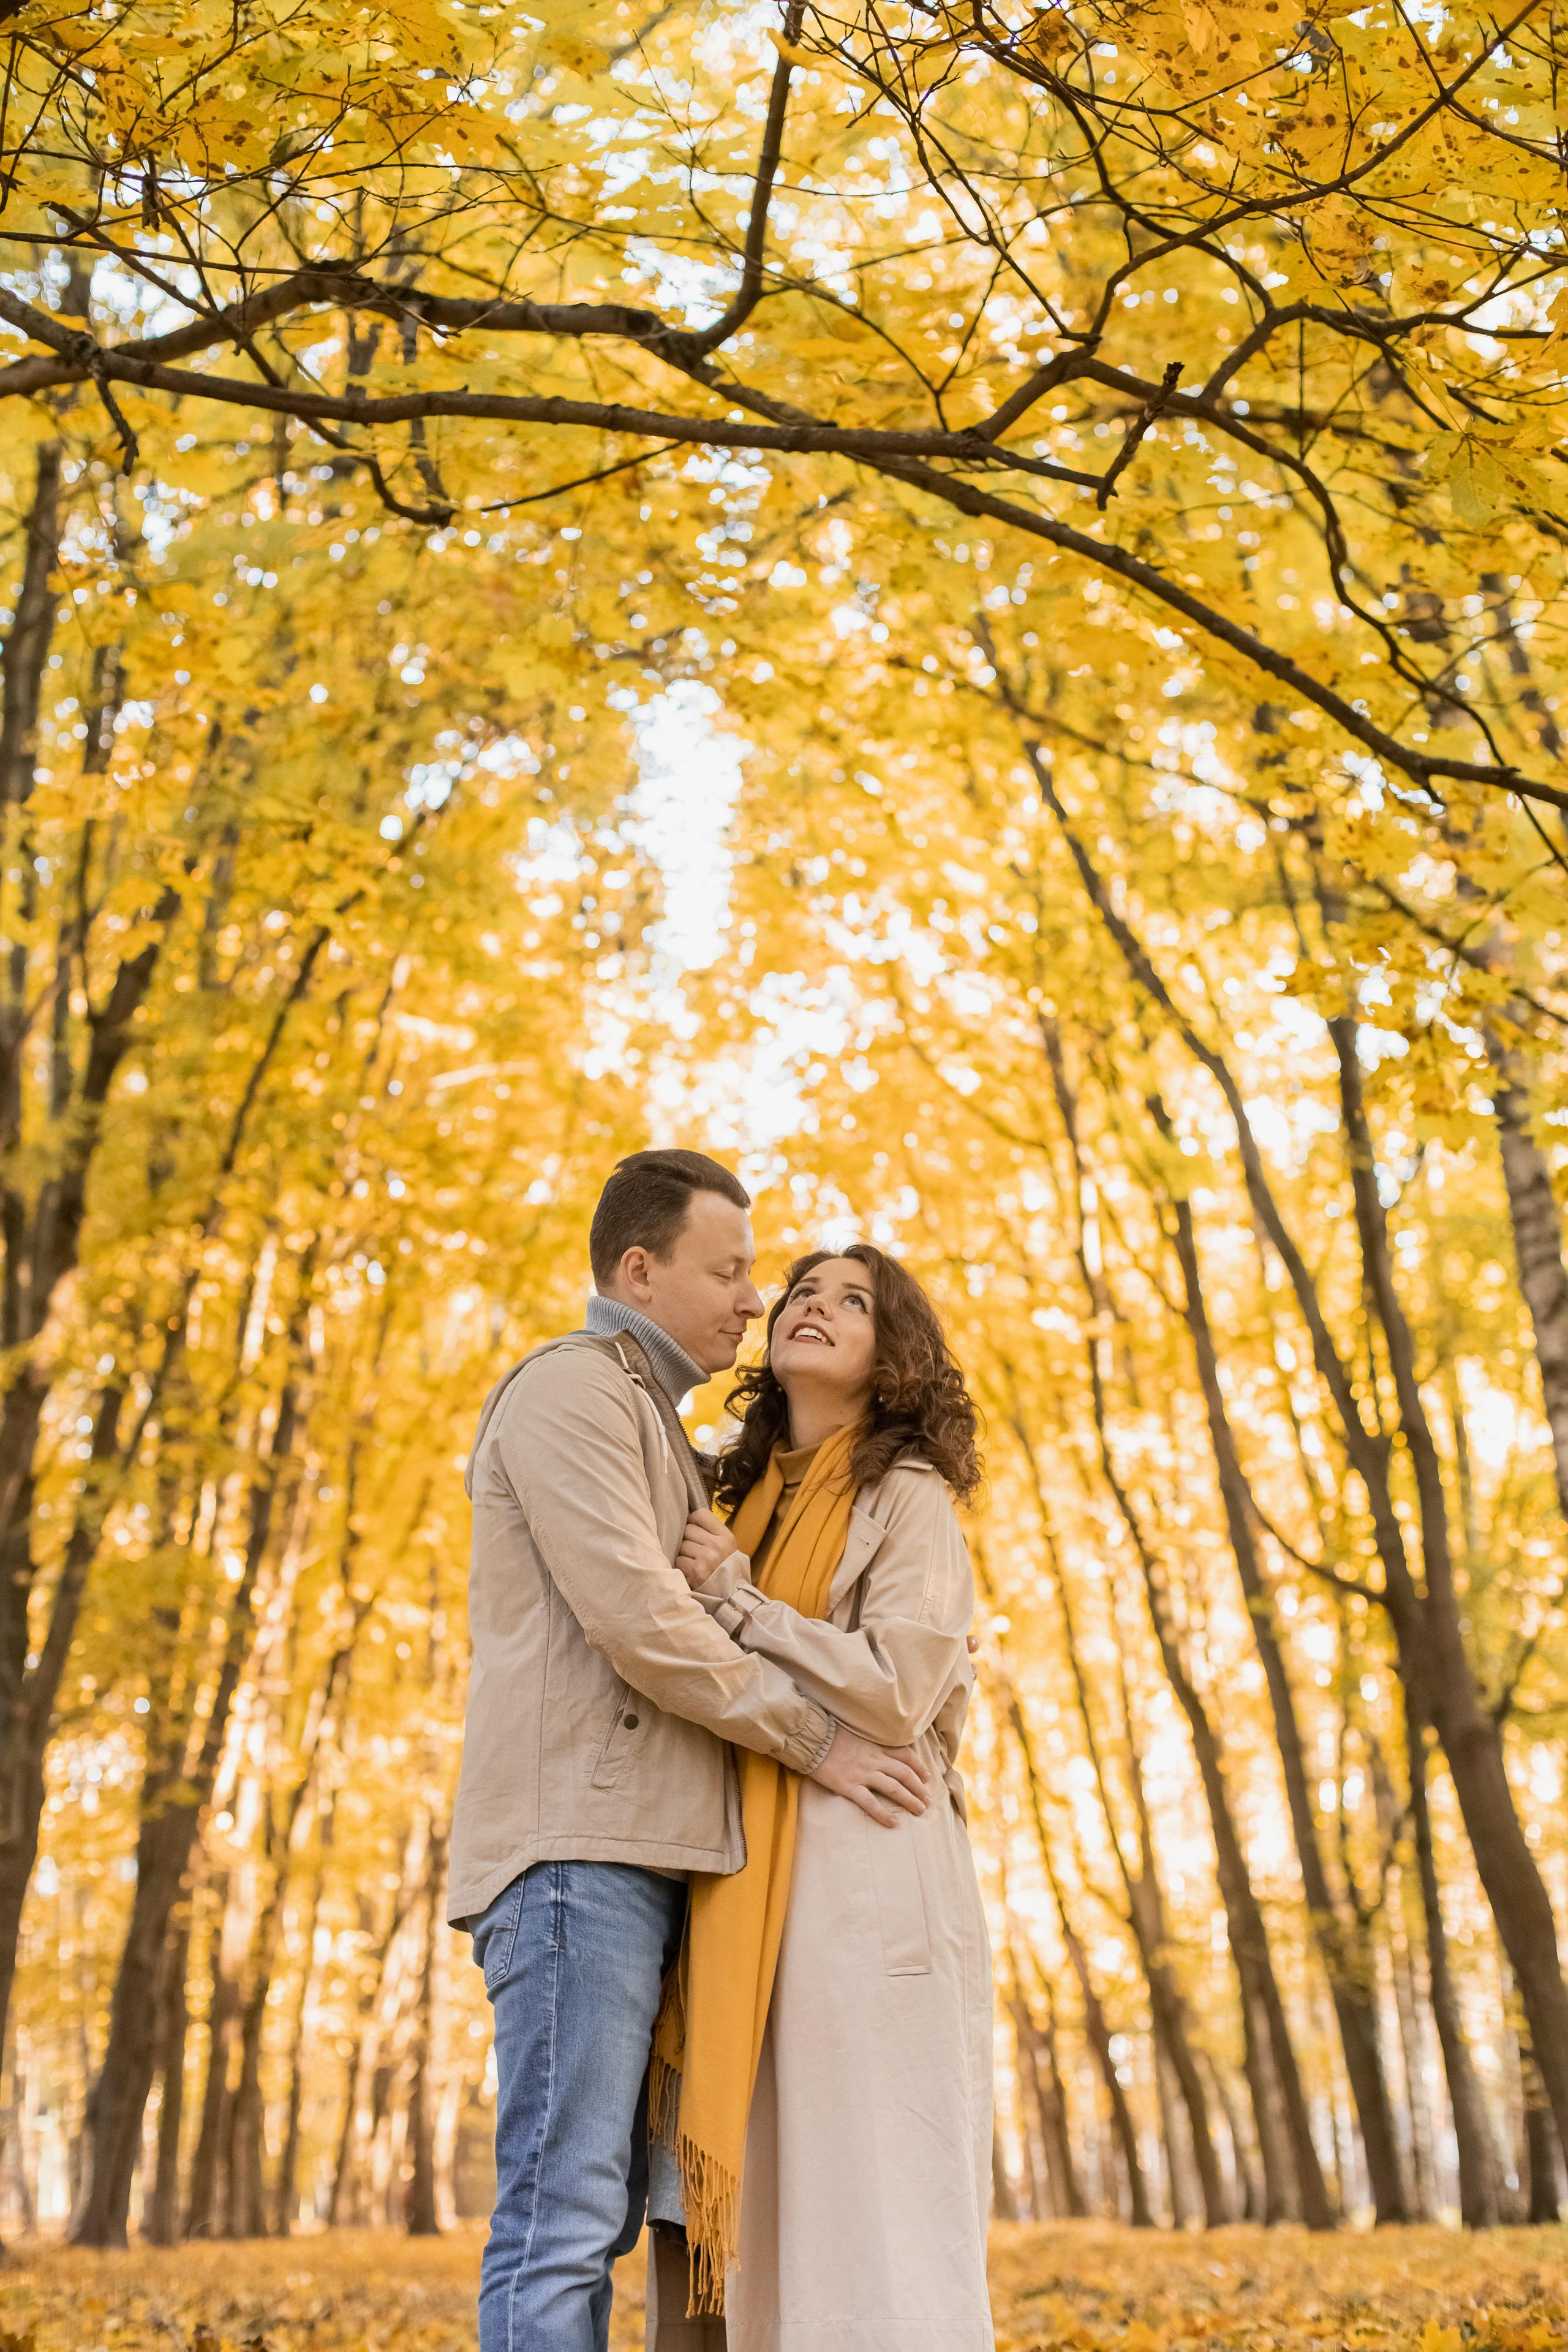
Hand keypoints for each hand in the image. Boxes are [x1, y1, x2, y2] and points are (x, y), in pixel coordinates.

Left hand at [676, 1506, 746, 1591]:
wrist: (728, 1595)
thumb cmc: (723, 1567)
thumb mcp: (725, 1546)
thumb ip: (710, 1531)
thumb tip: (686, 1517)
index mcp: (726, 1537)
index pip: (700, 1514)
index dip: (693, 1521)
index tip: (696, 1531)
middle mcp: (717, 1546)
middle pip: (688, 1529)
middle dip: (688, 1539)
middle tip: (696, 1550)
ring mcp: (706, 1559)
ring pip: (681, 1544)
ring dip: (684, 1553)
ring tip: (694, 1561)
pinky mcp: (695, 1571)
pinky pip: (679, 1559)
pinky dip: (682, 1565)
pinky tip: (691, 1571)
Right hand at [808, 1724, 929, 1827]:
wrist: (813, 1740)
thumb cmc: (832, 1735)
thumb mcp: (857, 1732)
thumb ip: (870, 1741)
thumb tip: (880, 1747)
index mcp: (876, 1746)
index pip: (905, 1755)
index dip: (919, 1767)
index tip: (926, 1776)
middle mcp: (874, 1760)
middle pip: (904, 1774)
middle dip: (919, 1788)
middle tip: (928, 1800)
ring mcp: (863, 1774)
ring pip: (894, 1788)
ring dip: (910, 1800)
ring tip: (920, 1810)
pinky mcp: (850, 1786)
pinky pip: (870, 1803)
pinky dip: (883, 1814)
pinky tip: (893, 1823)